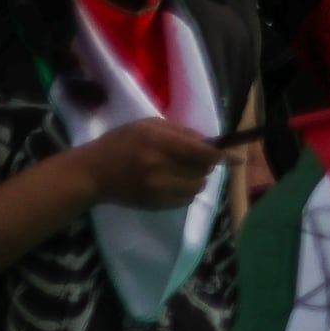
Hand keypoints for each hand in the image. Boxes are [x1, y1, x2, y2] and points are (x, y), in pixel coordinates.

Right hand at [69, 114, 223, 208]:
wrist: (91, 173)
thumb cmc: (119, 143)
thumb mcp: (146, 126)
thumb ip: (179, 132)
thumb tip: (209, 142)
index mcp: (156, 141)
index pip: (201, 151)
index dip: (222, 155)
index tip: (238, 158)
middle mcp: (159, 165)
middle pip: (203, 170)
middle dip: (205, 164)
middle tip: (193, 159)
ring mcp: (158, 187)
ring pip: (198, 186)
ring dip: (196, 179)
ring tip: (179, 171)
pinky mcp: (157, 204)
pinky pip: (187, 200)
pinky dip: (186, 192)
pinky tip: (170, 183)